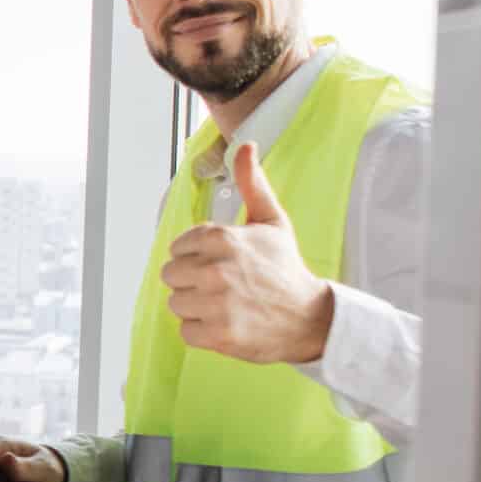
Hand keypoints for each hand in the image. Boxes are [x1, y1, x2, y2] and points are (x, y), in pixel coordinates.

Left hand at [157, 141, 334, 363]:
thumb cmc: (286, 270)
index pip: (178, 246)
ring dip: (196, 306)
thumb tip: (244, 146)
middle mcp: (216, 269)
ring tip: (224, 304)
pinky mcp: (217, 334)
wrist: (309, 318)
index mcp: (223, 238)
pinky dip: (202, 331)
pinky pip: (185, 331)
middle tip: (221, 285)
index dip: (195, 255)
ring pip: (176, 303)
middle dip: (191, 280)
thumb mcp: (271, 221)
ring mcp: (216, 304)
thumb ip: (251, 183)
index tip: (218, 262)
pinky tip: (226, 322)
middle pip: (171, 274)